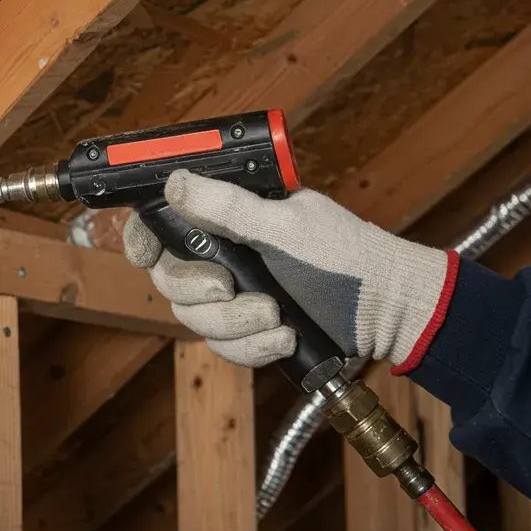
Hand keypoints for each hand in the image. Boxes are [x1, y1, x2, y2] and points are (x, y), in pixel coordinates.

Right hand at [124, 170, 454, 371]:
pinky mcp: (249, 333)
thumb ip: (228, 207)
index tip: (144, 253)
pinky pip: (224, 349)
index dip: (143, 238)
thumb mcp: (286, 225)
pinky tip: (284, 338)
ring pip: (195, 319)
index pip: (165, 224)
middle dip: (200, 291)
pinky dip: (253, 347)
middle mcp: (225, 256)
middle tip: (230, 287)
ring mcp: (236, 296)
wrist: (387, 311)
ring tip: (277, 316)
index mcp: (229, 219)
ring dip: (236, 323)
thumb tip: (175, 182)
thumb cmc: (346, 256)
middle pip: (171, 279)